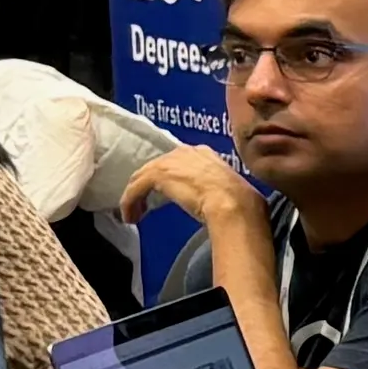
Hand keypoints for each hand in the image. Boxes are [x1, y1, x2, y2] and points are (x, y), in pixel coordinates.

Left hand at [121, 145, 266, 244]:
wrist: (233, 202)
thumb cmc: (237, 201)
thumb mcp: (224, 189)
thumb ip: (212, 189)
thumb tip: (211, 202)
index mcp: (202, 153)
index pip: (175, 163)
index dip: (166, 179)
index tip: (163, 196)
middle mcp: (184, 152)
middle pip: (155, 167)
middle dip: (146, 187)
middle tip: (143, 206)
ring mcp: (170, 161)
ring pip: (142, 177)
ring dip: (135, 197)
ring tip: (134, 215)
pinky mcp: (158, 174)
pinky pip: (136, 188)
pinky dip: (130, 202)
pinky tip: (130, 216)